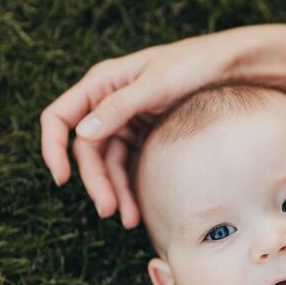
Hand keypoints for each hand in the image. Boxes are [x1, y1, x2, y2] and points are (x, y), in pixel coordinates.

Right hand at [39, 32, 249, 224]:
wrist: (233, 68)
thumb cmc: (193, 65)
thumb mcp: (156, 84)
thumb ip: (118, 108)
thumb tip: (81, 134)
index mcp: (101, 83)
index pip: (59, 117)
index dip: (52, 148)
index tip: (62, 178)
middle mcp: (108, 102)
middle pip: (86, 149)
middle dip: (95, 180)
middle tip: (108, 210)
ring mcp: (126, 120)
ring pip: (108, 162)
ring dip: (114, 190)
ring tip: (130, 219)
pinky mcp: (145, 134)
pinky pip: (129, 164)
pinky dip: (131, 186)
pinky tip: (139, 208)